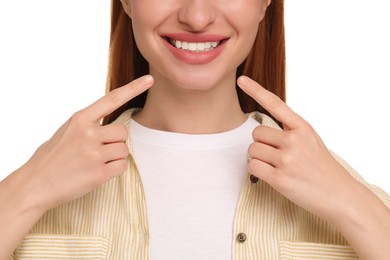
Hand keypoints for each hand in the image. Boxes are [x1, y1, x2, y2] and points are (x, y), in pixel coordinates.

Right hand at [20, 75, 153, 211]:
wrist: (35, 184)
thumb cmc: (51, 157)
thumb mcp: (66, 131)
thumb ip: (88, 125)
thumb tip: (111, 127)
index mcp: (80, 119)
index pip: (112, 99)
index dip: (133, 89)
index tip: (149, 80)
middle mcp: (88, 133)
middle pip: (123, 132)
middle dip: (116, 142)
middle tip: (98, 151)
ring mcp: (93, 153)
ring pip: (124, 150)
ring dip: (115, 157)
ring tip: (94, 163)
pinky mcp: (98, 173)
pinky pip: (122, 166)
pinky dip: (114, 170)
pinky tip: (97, 173)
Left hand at [237, 75, 359, 221]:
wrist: (340, 195)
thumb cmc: (322, 168)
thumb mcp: (312, 140)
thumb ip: (291, 131)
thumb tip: (262, 130)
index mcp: (302, 128)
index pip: (275, 104)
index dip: (256, 90)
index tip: (241, 79)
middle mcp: (294, 140)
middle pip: (256, 133)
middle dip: (260, 144)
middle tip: (275, 155)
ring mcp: (287, 159)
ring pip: (252, 150)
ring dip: (258, 159)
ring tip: (276, 166)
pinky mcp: (280, 178)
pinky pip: (253, 167)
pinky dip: (257, 171)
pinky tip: (272, 175)